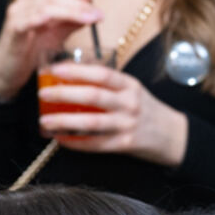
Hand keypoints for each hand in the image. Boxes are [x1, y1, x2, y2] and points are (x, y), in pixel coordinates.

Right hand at [0, 0, 101, 102]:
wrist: (9, 74)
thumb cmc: (31, 52)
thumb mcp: (56, 33)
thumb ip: (72, 21)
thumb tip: (94, 11)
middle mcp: (22, 2)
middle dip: (78, 1)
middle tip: (97, 13)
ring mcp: (16, 14)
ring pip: (47, 4)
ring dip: (72, 10)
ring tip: (90, 19)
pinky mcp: (14, 30)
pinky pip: (34, 18)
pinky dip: (54, 17)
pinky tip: (71, 22)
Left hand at [36, 62, 189, 167]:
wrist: (172, 135)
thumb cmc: (145, 109)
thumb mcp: (132, 90)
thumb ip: (108, 83)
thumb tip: (74, 70)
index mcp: (130, 85)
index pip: (102, 74)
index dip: (77, 71)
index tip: (55, 69)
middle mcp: (130, 103)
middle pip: (94, 96)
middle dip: (65, 94)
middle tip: (42, 93)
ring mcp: (128, 125)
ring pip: (92, 123)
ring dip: (65, 122)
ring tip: (44, 122)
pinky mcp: (125, 144)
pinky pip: (96, 145)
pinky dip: (76, 143)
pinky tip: (60, 140)